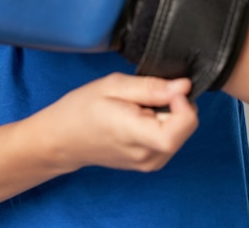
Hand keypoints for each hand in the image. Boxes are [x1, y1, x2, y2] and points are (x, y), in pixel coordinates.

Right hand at [41, 73, 197, 172]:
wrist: (63, 139)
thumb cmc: (81, 110)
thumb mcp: (112, 86)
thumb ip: (150, 87)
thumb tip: (183, 86)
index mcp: (135, 134)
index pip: (180, 128)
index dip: (184, 106)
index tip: (172, 89)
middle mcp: (147, 155)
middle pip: (185, 129)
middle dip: (175, 105)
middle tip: (147, 94)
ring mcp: (149, 163)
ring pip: (181, 134)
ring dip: (169, 115)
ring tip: (138, 106)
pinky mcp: (149, 163)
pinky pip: (171, 140)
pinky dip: (162, 124)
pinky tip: (139, 117)